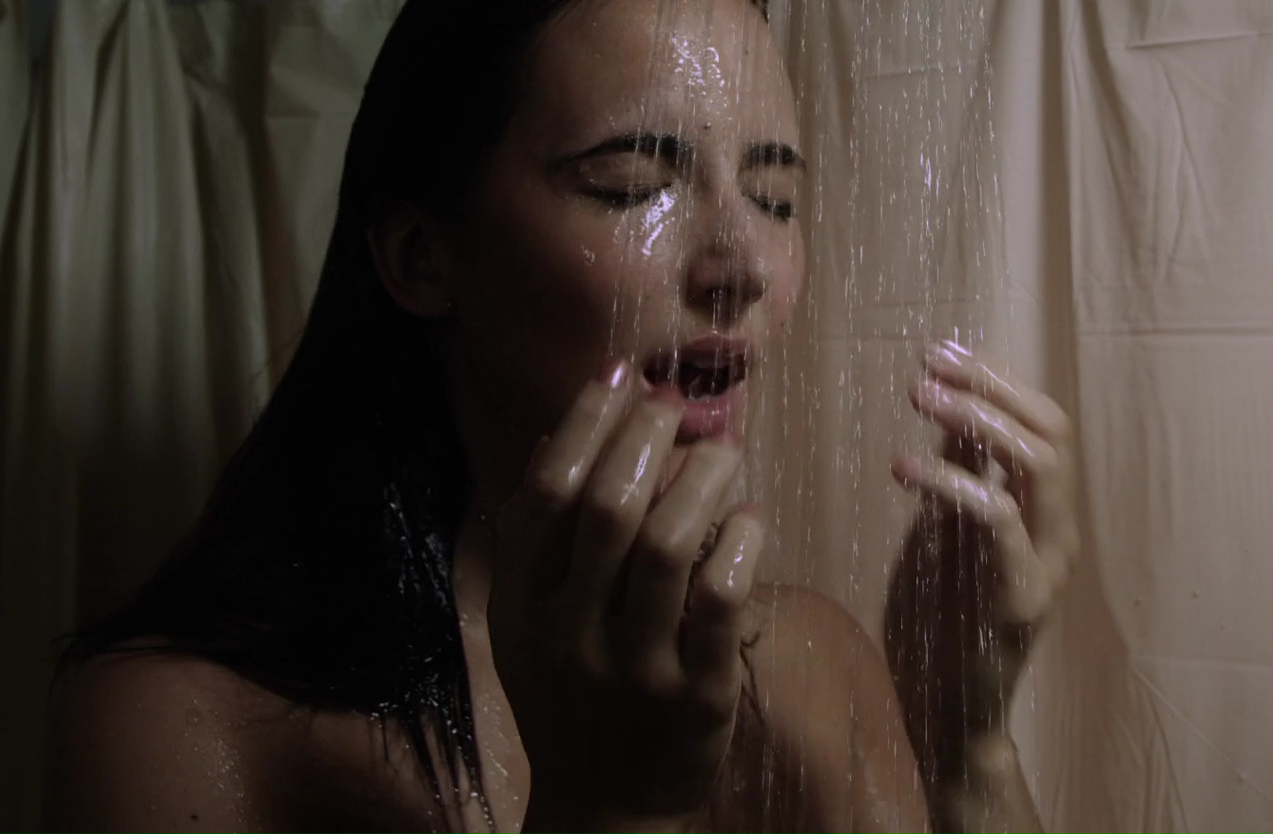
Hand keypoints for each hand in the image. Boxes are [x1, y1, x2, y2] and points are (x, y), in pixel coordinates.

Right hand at [487, 360, 762, 829]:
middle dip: (648, 438)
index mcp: (522, 607)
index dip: (585, 424)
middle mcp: (570, 635)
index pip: (547, 494)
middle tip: (679, 409)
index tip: (622, 377)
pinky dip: (741, 545)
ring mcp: (635, 667)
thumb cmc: (572, 695)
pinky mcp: (698, 695)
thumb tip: (557, 434)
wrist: (604, 805)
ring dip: (704, 481)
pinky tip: (749, 521)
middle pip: (608, 509)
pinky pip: (723, 602)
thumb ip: (536, 538)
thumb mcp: (527, 624)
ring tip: (724, 455)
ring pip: (670, 546)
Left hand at [885, 340, 1078, 775]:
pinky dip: (952, 482)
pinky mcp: (1018, 596)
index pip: (1045, 425)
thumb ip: (960, 477)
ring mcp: (1047, 565)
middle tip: (929, 363)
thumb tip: (949, 410)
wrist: (952, 712)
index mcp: (1048, 515)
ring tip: (917, 397)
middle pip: (1052, 432)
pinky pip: (998, 519)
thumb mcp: (949, 534)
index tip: (943, 348)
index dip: (999, 379)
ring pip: (1039, 464)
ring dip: (976, 420)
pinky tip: (902, 467)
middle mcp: (1060, 533)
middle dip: (992, 385)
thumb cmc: (944, 622)